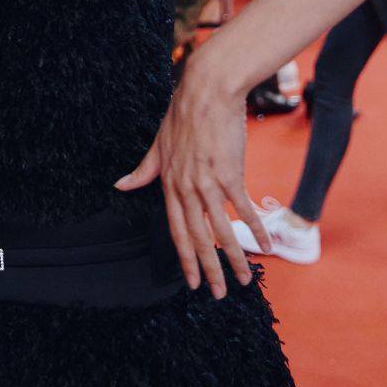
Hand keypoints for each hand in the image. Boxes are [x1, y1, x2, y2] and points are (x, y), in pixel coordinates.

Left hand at [114, 60, 269, 297]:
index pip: (177, 230)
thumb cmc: (183, 114)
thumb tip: (120, 185)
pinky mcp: (230, 174)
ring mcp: (209, 183)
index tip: (193, 281)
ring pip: (221, 230)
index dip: (185, 257)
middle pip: (199, 238)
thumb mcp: (158, 144)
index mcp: (170, 184)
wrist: (206, 92)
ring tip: (245, 280)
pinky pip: (243, 209)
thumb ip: (144, 170)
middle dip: (209, 269)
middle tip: (218, 294)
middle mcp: (187, 189)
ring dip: (235, 258)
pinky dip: (255, 229)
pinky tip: (266, 245)